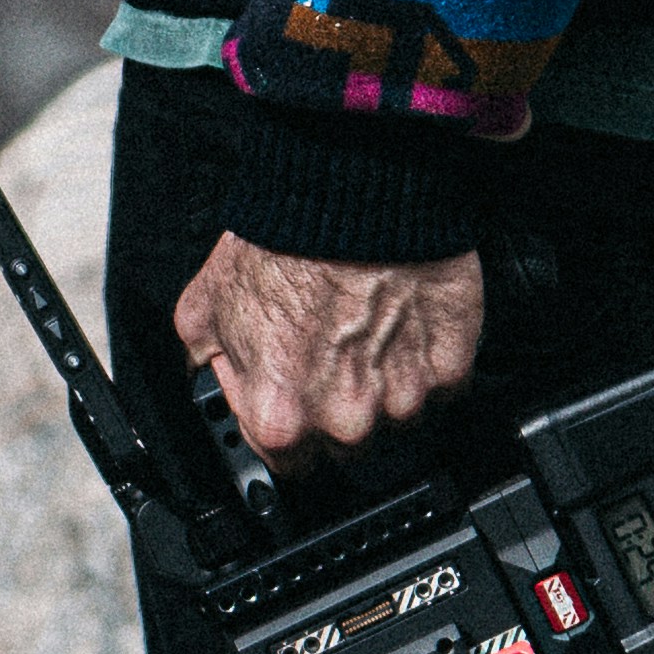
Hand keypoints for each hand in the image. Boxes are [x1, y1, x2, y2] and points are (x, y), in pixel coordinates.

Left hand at [173, 230, 485, 463]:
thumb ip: (209, 364)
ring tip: (368, 328)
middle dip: (335, 406)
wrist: (352, 191)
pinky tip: (402, 322)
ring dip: (384, 384)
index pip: (283, 461)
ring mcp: (403, 398)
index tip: (291, 397)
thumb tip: (216, 381)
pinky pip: (440, 384)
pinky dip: (425, 360)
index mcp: (280, 416)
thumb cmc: (282, 242)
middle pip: (344, 444)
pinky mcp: (450, 368)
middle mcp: (345, 421)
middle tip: (331, 351)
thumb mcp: (203, 307)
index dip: (285, 423)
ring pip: (395, 417)